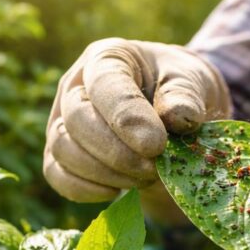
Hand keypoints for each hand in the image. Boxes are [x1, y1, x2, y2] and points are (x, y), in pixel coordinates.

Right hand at [44, 38, 230, 201]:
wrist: (169, 111)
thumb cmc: (177, 89)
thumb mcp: (192, 81)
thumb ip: (185, 96)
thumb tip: (179, 118)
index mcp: (107, 58)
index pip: (105, 84)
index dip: (126, 117)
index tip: (156, 145)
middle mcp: (75, 86)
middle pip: (76, 119)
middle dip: (116, 152)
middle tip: (154, 168)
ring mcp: (62, 120)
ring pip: (63, 150)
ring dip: (104, 173)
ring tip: (143, 177)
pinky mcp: (60, 154)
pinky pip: (58, 176)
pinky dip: (86, 190)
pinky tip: (118, 191)